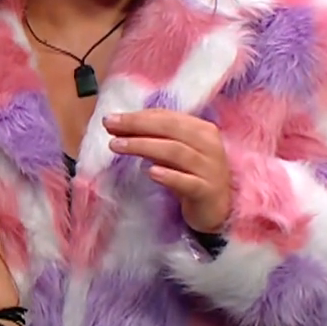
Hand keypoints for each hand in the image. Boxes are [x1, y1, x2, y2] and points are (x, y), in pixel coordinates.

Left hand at [104, 110, 231, 233]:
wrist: (216, 208)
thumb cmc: (189, 174)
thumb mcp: (172, 152)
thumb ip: (152, 137)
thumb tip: (118, 124)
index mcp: (202, 129)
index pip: (168, 117)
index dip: (139, 116)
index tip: (110, 119)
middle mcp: (209, 145)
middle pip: (171, 129)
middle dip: (138, 126)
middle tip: (110, 127)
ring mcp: (210, 169)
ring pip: (176, 152)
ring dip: (144, 146)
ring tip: (117, 146)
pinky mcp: (207, 191)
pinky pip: (188, 182)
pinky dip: (169, 176)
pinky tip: (150, 172)